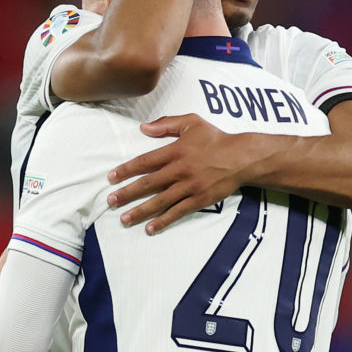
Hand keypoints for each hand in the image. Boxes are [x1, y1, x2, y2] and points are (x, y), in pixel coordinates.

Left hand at [107, 114, 249, 233]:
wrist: (241, 158)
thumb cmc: (215, 138)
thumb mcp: (192, 123)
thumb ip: (167, 124)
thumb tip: (143, 128)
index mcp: (176, 151)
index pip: (145, 162)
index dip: (127, 170)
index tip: (111, 177)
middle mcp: (180, 170)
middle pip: (148, 184)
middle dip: (127, 193)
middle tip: (111, 201)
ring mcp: (189, 187)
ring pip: (160, 201)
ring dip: (140, 211)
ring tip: (124, 219)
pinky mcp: (199, 200)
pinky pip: (178, 212)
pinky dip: (163, 221)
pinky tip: (150, 228)